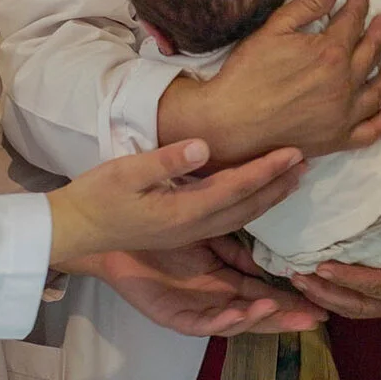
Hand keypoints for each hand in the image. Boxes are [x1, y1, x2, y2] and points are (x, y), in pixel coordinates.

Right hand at [47, 140, 304, 270]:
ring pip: (240, 218)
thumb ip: (165, 161)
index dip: (266, 170)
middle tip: (306, 163)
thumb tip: (203, 145)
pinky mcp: (181, 233)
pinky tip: (256, 197)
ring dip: (269, 198)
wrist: (74, 230)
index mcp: (181, 212)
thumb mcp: (124, 172)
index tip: (294, 152)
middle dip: (278, 186)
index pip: (235, 188)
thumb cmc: (95, 196)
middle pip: (246, 207)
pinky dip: (249, 208)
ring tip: (293, 179)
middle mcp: (190, 227)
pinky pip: (226, 223)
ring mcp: (186, 233)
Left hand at [94, 242, 325, 337]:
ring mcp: (196, 313)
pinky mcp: (174, 318)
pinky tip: (242, 313)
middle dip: (286, 318)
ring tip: (280, 310)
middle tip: (316, 319)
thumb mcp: (209, 240)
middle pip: (257, 316)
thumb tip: (271, 258)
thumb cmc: (161, 239)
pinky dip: (224, 320)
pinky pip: (203, 324)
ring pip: (234, 322)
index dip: (292, 301)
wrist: (118, 241)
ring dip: (258, 319)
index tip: (321, 303)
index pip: (266, 296)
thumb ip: (237, 251)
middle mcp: (215, 303)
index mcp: (225, 285)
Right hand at [157, 0, 380, 163]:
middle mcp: (345, 82)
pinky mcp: (338, 139)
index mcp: (331, 52)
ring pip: (377, 90)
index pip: (352, 23)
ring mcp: (345, 114)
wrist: (232, 121)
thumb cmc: (249, 72)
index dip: (359, 7)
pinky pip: (371, 130)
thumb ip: (308, 4)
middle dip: (379, 33)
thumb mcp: (275, 29)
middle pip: (370, 53)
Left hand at [286, 174, 380, 321]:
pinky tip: (312, 283)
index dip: (349, 279)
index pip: (377, 287)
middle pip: (357, 306)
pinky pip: (355, 303)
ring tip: (296, 279)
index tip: (323, 266)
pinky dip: (331, 295)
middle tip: (296, 276)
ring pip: (352, 309)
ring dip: (322, 297)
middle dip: (324, 293)